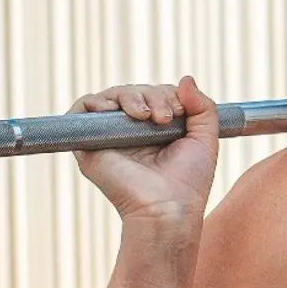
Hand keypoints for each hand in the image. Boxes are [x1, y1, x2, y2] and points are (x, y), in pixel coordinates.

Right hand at [71, 77, 219, 228]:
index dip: (167, 94)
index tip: (180, 111)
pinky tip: (117, 111)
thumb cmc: (188, 182)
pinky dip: (95, 101)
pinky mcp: (89, 145)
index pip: (154, 94)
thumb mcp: (205, 138)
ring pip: (111, 96)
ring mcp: (109, 137)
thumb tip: (185, 78)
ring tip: (146, 116)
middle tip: (164, 118)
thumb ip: (203, 107)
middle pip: (134, 92)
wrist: (167, 208)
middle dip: (152, 95)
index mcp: (154, 130)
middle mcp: (130, 132)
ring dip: (130, 97)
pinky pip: (81, 109)